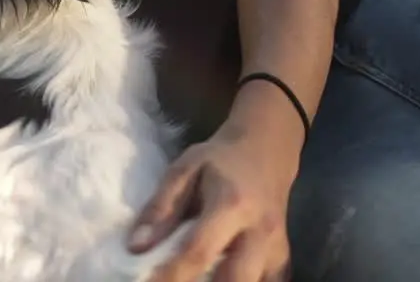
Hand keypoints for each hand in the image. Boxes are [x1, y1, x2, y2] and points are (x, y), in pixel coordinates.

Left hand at [128, 124, 298, 281]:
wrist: (266, 150)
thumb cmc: (219, 160)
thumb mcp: (183, 171)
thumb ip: (160, 208)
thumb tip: (136, 247)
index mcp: (231, 205)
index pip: (198, 251)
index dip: (171, 275)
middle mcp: (259, 232)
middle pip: (236, 280)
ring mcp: (277, 249)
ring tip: (194, 280)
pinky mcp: (284, 260)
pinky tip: (219, 278)